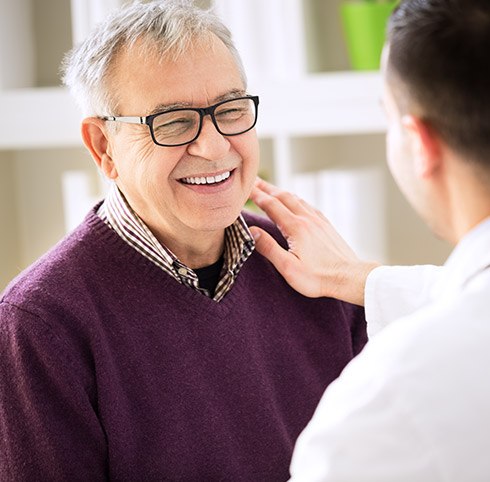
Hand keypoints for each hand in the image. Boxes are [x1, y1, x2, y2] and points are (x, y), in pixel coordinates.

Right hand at [249, 178, 379, 305]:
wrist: (349, 277)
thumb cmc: (318, 278)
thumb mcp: (288, 267)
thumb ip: (269, 248)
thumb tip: (252, 231)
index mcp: (295, 227)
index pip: (271, 205)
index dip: (256, 195)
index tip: (245, 188)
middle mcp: (307, 219)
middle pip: (283, 197)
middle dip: (266, 188)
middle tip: (253, 181)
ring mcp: (318, 221)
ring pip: (296, 199)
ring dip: (281, 192)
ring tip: (270, 189)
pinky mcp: (326, 225)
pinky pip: (308, 206)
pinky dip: (296, 199)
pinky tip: (296, 202)